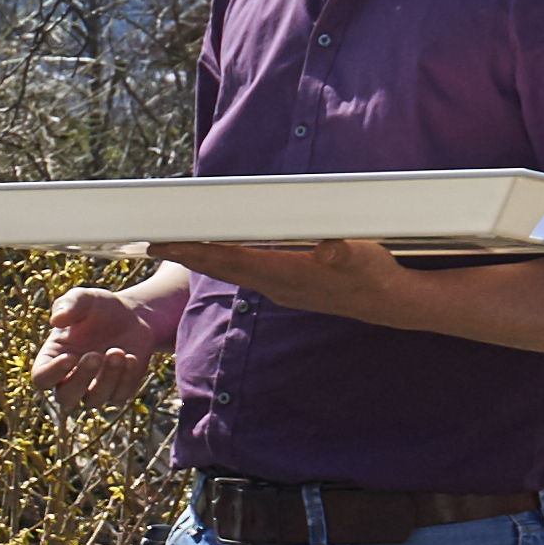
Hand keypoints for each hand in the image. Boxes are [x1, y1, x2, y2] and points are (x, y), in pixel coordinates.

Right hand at [32, 276, 184, 405]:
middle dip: (81, 378)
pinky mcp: (117, 391)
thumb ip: (68, 305)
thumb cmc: (100, 307)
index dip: (52, 373)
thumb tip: (57, 320)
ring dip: (107, 377)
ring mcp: (94, 388)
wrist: (133, 316)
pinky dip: (125, 379)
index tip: (70, 356)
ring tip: (118, 351)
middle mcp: (70, 378)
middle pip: (65, 397)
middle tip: (95, 354)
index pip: (42, 378)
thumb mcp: (85, 299)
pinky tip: (132, 357)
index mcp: (52, 358)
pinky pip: (118, 397)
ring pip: (94, 400)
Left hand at [153, 237, 421, 328]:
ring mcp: (281, 289)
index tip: (168, 243)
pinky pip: (246, 273)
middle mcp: (277, 286)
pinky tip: (216, 255)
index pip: (232, 261)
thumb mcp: (364, 258)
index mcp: (287, 275)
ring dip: (202, 260)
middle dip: (186, 255)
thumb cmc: (377, 275)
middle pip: (222, 268)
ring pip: (232, 272)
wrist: (392, 303)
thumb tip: (327, 250)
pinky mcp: (288, 287)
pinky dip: (225, 262)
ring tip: (173, 246)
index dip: (198, 251)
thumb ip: (344, 253)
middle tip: (151, 242)